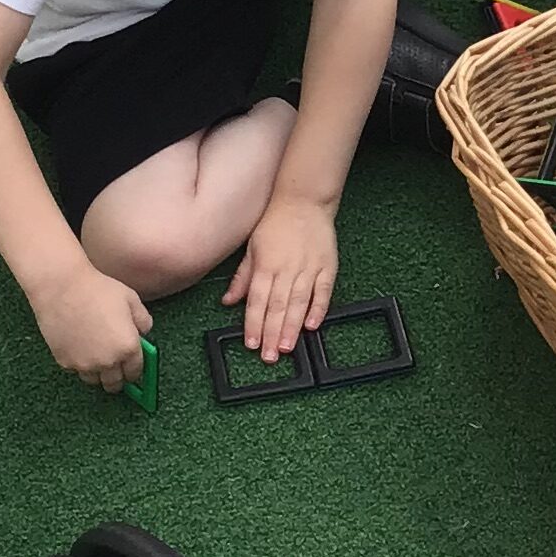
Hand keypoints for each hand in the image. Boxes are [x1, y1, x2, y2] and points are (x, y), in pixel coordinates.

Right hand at [30, 261, 153, 391]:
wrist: (61, 287)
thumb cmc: (97, 289)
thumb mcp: (130, 299)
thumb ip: (143, 319)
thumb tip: (144, 332)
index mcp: (128, 347)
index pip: (135, 372)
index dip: (134, 371)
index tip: (132, 369)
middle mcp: (108, 361)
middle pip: (114, 384)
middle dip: (117, 378)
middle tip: (115, 370)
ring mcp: (85, 364)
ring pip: (94, 380)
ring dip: (97, 373)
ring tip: (95, 357)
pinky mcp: (65, 362)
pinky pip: (75, 370)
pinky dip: (78, 363)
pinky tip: (78, 347)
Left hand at [224, 190, 335, 360]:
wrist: (304, 199)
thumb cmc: (274, 221)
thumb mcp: (251, 246)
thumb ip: (242, 276)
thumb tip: (228, 301)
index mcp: (265, 264)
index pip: (257, 300)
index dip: (253, 324)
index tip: (251, 343)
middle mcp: (286, 268)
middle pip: (277, 306)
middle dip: (271, 333)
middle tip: (268, 356)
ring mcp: (308, 267)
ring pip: (298, 303)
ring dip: (291, 327)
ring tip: (286, 347)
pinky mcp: (327, 266)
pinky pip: (323, 291)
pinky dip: (318, 308)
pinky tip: (312, 325)